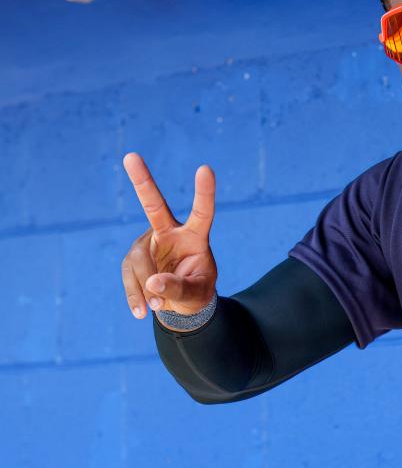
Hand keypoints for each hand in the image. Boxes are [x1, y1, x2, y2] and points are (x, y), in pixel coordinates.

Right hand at [120, 152, 217, 320]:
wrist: (179, 304)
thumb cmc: (196, 292)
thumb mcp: (196, 294)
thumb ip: (179, 288)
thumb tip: (154, 284)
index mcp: (195, 236)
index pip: (202, 211)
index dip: (204, 192)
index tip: (205, 168)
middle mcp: (170, 232)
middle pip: (154, 206)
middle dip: (142, 181)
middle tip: (130, 156)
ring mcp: (149, 243)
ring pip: (138, 259)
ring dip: (145, 286)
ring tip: (158, 307)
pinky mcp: (134, 258)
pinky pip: (129, 276)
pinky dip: (134, 296)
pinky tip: (141, 312)